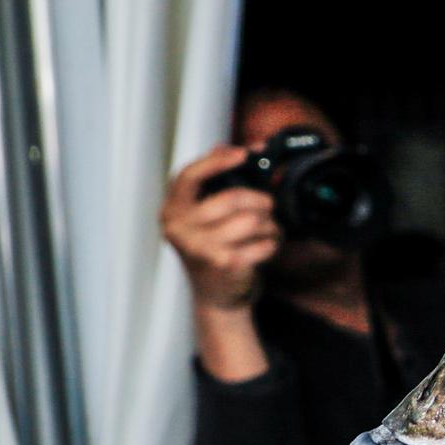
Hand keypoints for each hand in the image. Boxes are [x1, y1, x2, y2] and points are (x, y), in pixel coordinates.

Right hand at [160, 145, 278, 310]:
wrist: (217, 296)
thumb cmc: (215, 249)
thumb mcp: (206, 216)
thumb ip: (216, 183)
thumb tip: (233, 148)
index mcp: (172, 210)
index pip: (188, 176)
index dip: (216, 161)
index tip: (243, 153)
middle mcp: (179, 228)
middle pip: (231, 198)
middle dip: (259, 200)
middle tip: (267, 206)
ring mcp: (200, 248)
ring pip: (252, 220)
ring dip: (269, 224)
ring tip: (267, 231)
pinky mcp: (224, 264)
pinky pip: (264, 242)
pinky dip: (273, 244)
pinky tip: (265, 248)